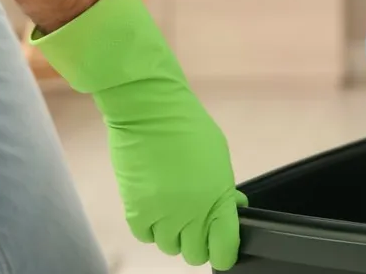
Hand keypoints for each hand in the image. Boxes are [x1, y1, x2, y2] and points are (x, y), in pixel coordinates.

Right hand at [32, 0, 245, 269]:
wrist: (150, 110)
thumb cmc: (190, 127)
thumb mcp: (220, 159)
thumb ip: (224, 191)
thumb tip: (230, 208)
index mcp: (216, 202)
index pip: (224, 251)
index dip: (225, 251)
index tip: (223, 243)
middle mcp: (189, 217)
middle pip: (195, 254)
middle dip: (200, 242)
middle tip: (199, 224)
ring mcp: (161, 217)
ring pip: (169, 247)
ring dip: (174, 234)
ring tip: (175, 212)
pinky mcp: (135, 211)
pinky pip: (145, 235)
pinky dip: (151, 227)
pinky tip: (156, 210)